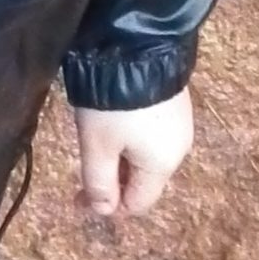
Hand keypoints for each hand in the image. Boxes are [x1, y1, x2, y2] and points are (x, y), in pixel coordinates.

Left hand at [73, 90, 193, 217]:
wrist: (138, 47)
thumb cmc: (113, 104)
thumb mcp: (98, 146)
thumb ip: (99, 184)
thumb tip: (104, 212)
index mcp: (161, 166)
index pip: (137, 204)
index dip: (107, 206)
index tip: (77, 197)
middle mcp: (179, 150)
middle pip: (143, 181)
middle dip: (113, 181)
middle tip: (81, 169)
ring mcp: (181, 125)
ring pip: (146, 158)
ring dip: (121, 160)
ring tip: (96, 143)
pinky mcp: (176, 105)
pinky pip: (153, 136)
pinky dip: (132, 140)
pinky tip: (115, 124)